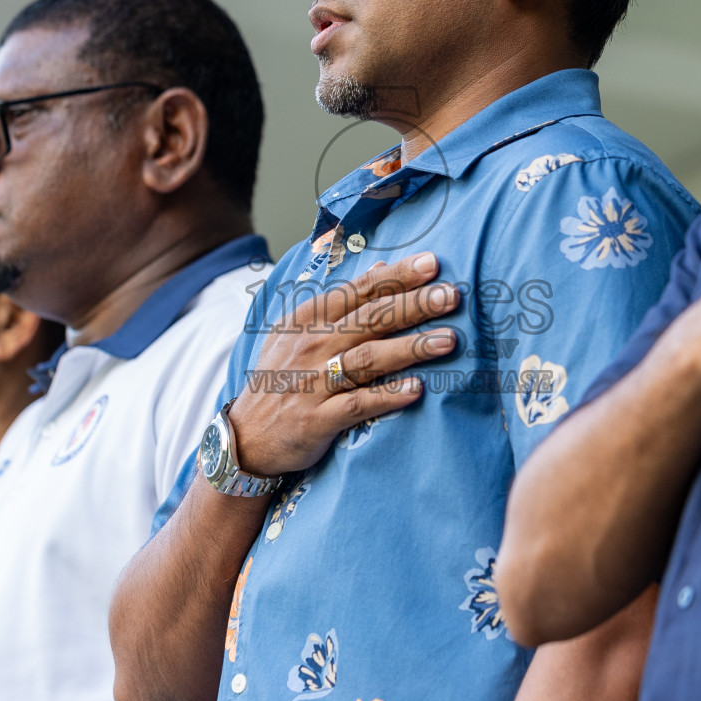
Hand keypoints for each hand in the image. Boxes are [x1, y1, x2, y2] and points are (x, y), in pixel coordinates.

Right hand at [229, 252, 458, 476]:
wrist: (248, 436)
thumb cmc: (283, 377)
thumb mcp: (300, 331)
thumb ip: (341, 300)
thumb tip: (380, 267)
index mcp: (308, 318)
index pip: (359, 290)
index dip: (397, 276)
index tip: (433, 264)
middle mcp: (311, 345)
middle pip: (370, 319)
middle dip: (413, 305)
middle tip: (452, 296)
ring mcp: (314, 382)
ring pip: (368, 359)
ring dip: (410, 348)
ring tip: (449, 341)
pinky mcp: (317, 419)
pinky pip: (357, 404)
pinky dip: (387, 396)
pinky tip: (417, 390)